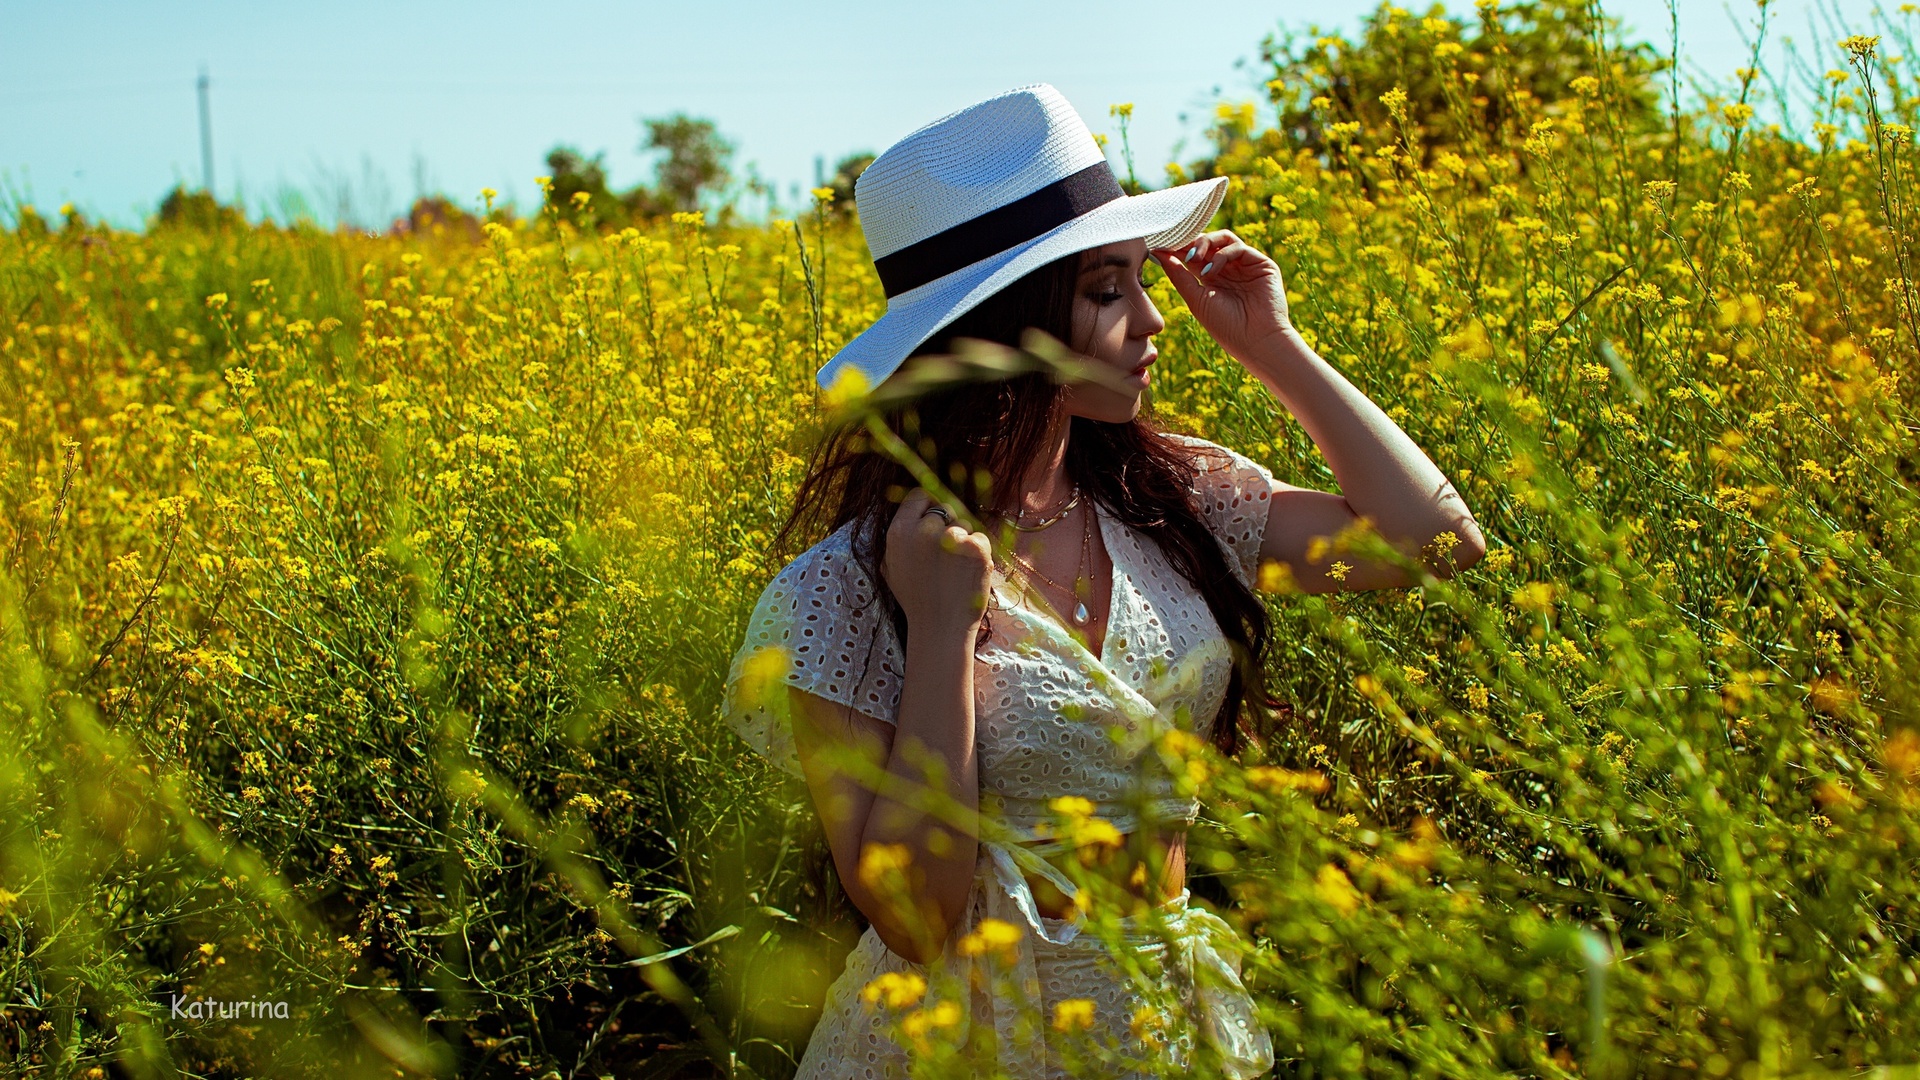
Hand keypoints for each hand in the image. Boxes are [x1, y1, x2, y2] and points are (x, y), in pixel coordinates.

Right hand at [882, 489, 992, 634]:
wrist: (939, 628)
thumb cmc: (916, 598)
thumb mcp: (891, 565)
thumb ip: (900, 535)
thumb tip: (913, 507)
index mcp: (899, 532)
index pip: (919, 495)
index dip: (929, 506)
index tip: (936, 519)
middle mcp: (923, 531)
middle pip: (944, 508)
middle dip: (948, 526)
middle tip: (946, 555)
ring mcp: (950, 538)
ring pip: (964, 523)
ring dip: (964, 542)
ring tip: (954, 571)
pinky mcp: (975, 548)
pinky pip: (980, 537)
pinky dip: (979, 553)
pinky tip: (967, 574)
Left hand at [1150, 230, 1294, 361]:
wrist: (1257, 341)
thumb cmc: (1226, 327)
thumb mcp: (1195, 299)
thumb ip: (1178, 275)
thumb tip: (1157, 253)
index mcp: (1212, 279)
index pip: (1193, 255)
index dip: (1178, 248)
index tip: (1159, 245)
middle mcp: (1228, 269)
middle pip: (1207, 242)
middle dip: (1190, 243)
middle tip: (1177, 249)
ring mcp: (1245, 265)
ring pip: (1223, 238)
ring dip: (1204, 243)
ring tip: (1193, 259)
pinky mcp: (1261, 264)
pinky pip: (1238, 246)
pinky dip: (1221, 254)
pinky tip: (1212, 271)